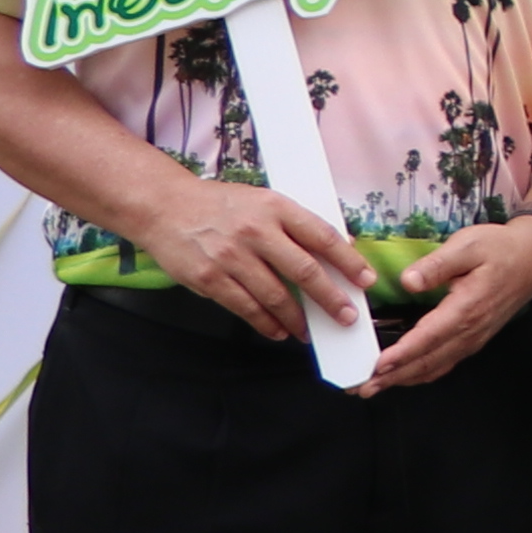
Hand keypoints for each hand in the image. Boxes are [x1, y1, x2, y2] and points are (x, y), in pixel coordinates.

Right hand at [137, 173, 373, 345]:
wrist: (164, 206)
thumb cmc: (220, 205)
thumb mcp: (264, 201)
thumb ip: (298, 224)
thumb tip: (341, 245)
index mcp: (276, 207)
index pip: (323, 237)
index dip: (349, 262)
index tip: (367, 281)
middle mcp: (256, 231)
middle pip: (304, 271)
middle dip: (331, 299)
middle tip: (347, 317)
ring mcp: (231, 256)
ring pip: (276, 295)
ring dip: (298, 319)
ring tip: (310, 331)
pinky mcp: (209, 278)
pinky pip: (245, 307)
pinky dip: (266, 323)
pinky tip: (279, 330)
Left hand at [361, 216, 531, 392]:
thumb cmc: (501, 248)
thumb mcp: (468, 245)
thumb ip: (437, 264)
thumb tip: (409, 281)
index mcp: (466, 308)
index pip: (428, 337)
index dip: (401, 355)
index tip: (377, 367)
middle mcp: (470, 330)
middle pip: (427, 361)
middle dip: (393, 377)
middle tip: (362, 387)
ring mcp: (474, 338)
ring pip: (435, 367)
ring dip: (404, 380)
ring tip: (375, 387)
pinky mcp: (475, 338)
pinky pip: (445, 363)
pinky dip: (422, 374)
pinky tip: (406, 376)